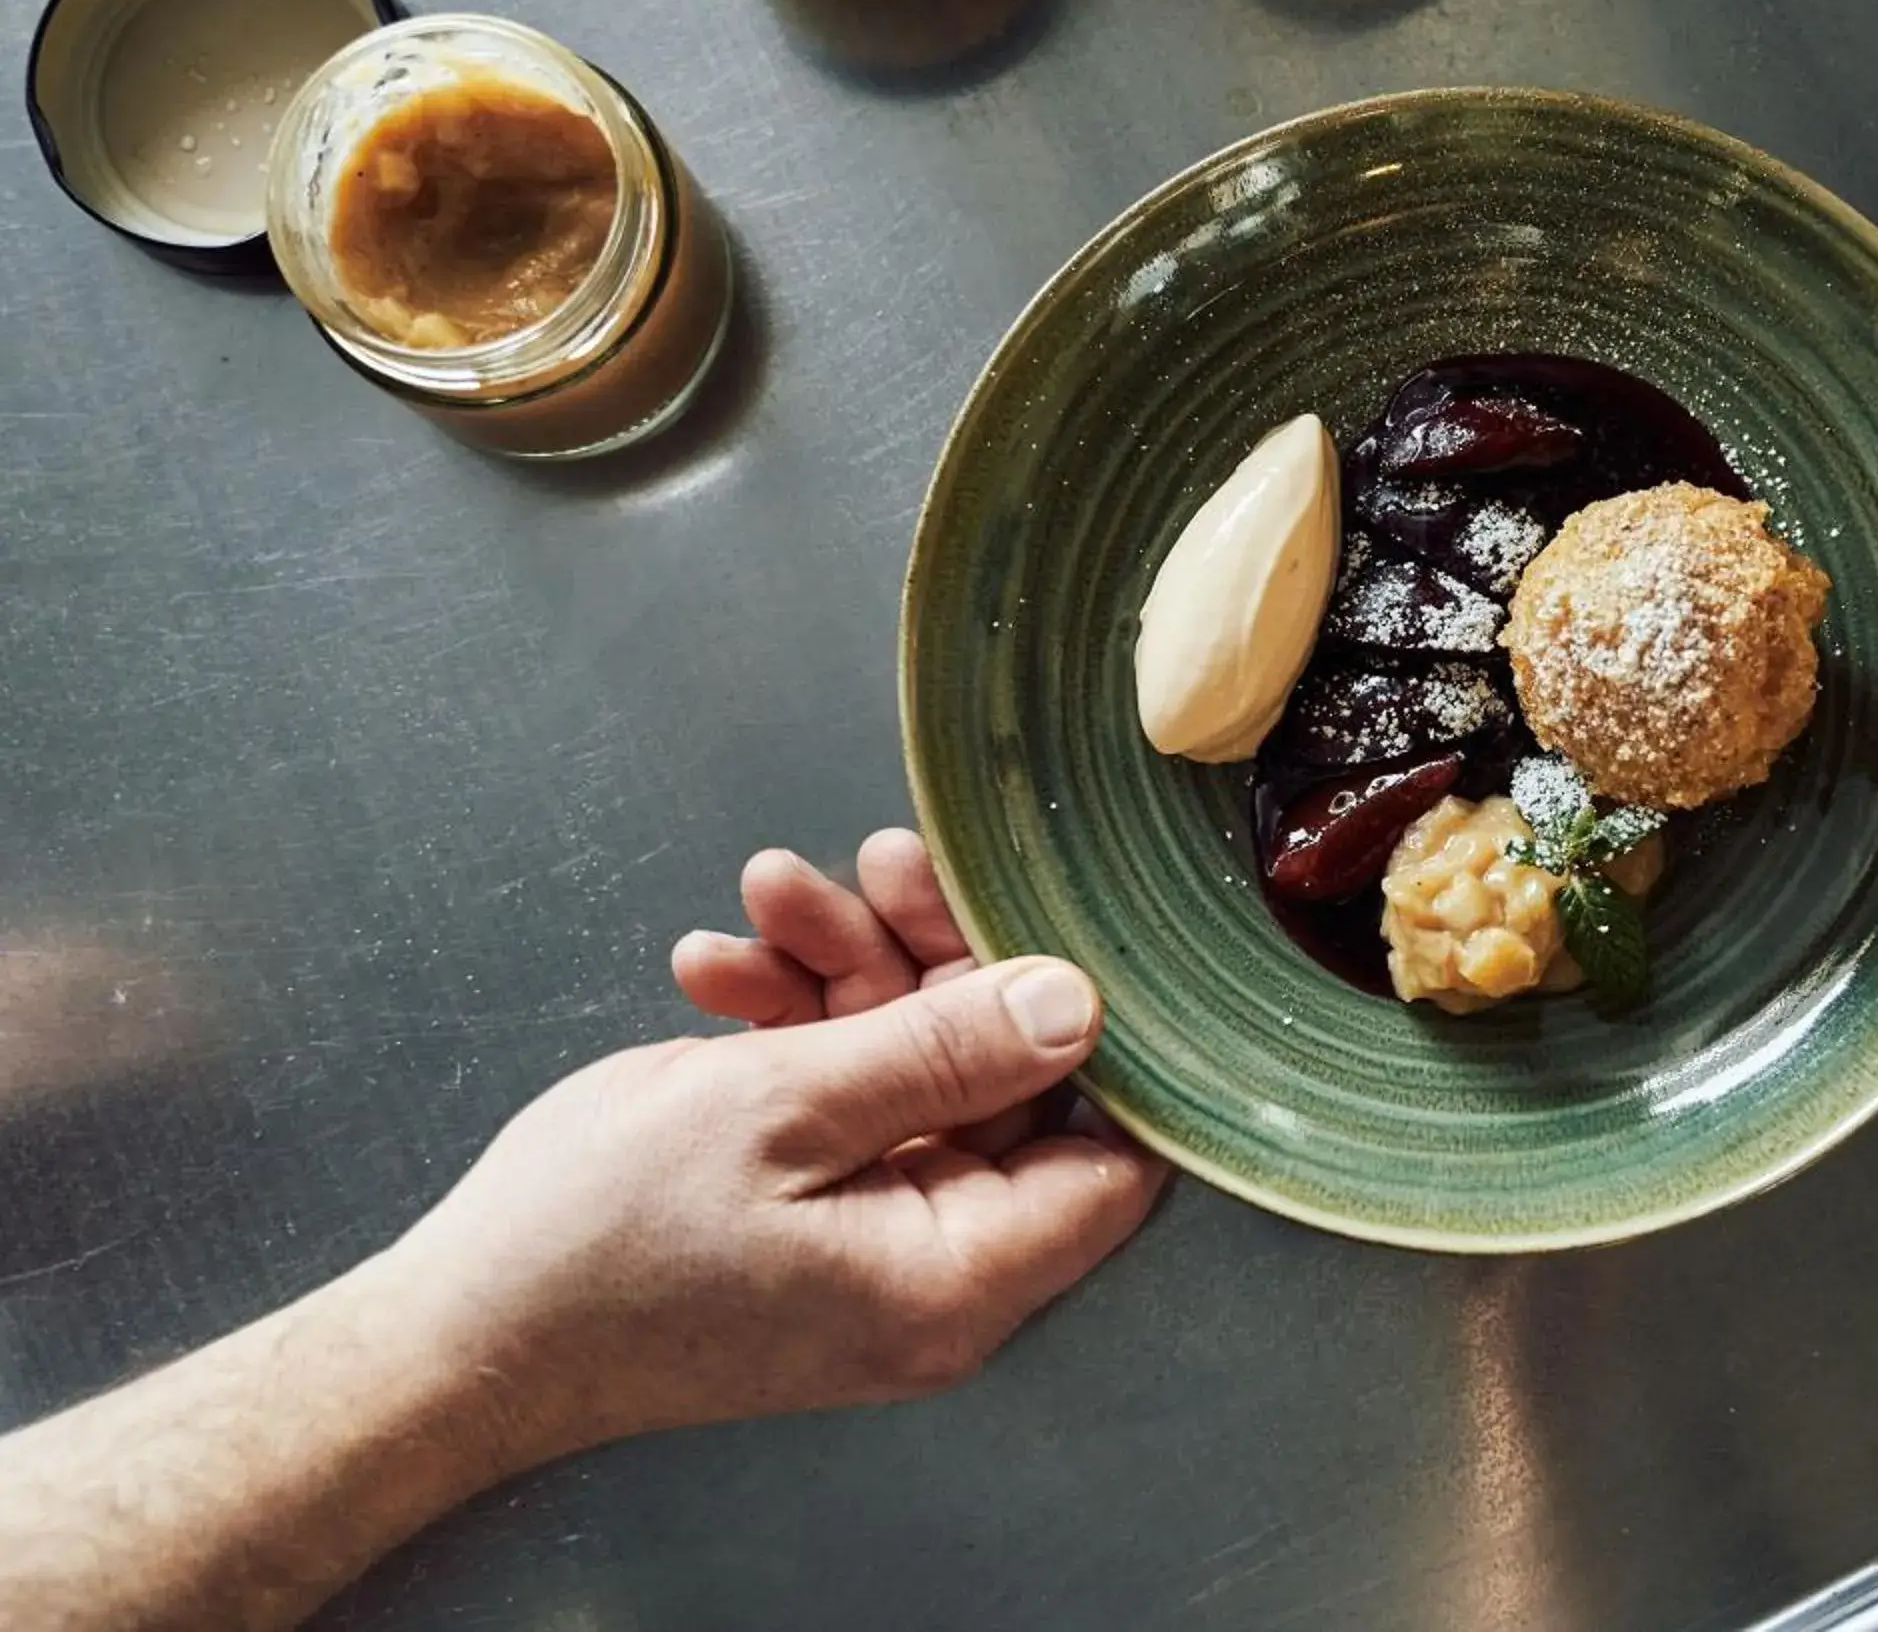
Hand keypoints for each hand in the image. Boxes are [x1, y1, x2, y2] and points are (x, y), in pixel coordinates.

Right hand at [371, 830, 1166, 1469]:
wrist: (453, 1328)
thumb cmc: (600, 1242)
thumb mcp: (781, 1109)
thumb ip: (942, 1051)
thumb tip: (1080, 1004)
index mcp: (959, 1274)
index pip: (1111, 1156)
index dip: (1101, 1035)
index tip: (1052, 920)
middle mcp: (936, 1265)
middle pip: (1002, 1080)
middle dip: (931, 956)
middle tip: (874, 860)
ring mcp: (870, 1233)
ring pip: (911, 1062)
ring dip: (843, 965)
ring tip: (768, 889)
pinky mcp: (809, 1202)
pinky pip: (841, 1090)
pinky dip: (790, 1018)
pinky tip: (718, 962)